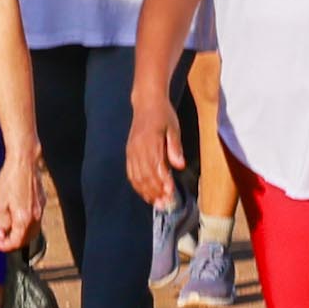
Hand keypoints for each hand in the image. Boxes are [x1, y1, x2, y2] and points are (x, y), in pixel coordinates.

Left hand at [0, 147, 45, 262]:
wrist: (24, 162)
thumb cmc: (10, 178)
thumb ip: (1, 221)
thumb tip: (3, 231)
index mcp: (24, 218)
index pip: (16, 242)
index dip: (4, 246)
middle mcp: (35, 216)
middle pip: (26, 239)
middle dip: (12, 241)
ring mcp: (40, 209)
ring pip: (32, 230)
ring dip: (19, 233)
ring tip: (7, 228)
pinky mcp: (42, 201)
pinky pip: (35, 219)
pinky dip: (26, 223)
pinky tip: (16, 216)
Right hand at [124, 96, 185, 211]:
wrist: (146, 103)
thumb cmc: (163, 115)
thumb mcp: (174, 128)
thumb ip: (175, 147)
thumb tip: (179, 165)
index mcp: (150, 141)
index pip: (156, 166)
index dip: (163, 182)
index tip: (171, 193)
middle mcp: (138, 148)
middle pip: (145, 175)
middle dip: (155, 192)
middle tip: (166, 204)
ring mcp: (132, 151)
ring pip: (137, 177)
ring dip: (146, 192)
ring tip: (157, 203)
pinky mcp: (129, 153)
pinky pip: (131, 173)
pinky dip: (138, 186)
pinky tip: (145, 193)